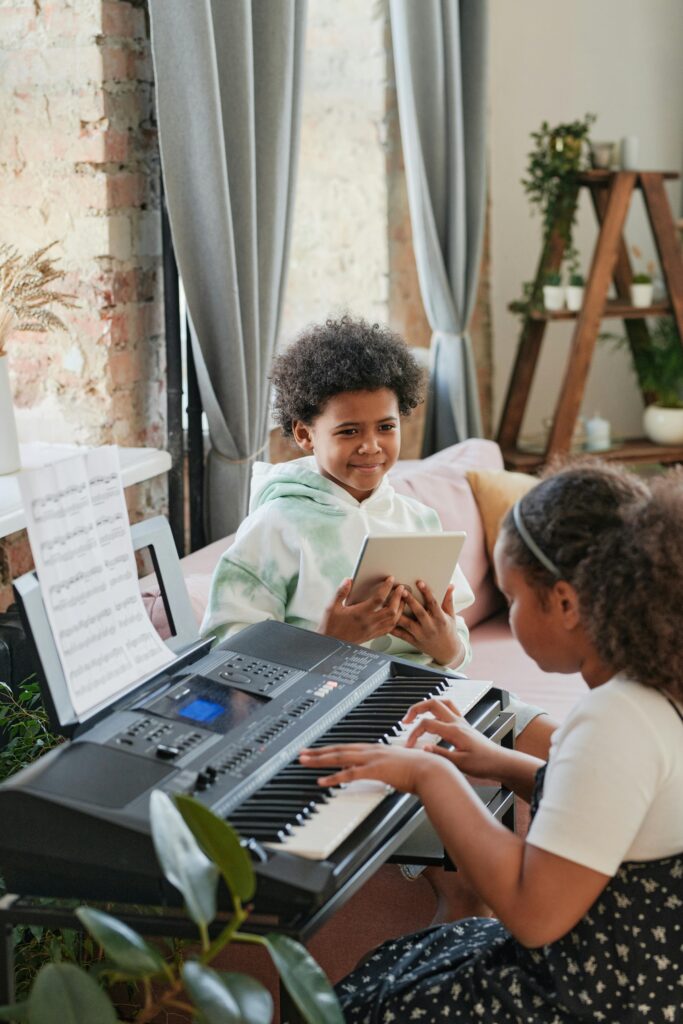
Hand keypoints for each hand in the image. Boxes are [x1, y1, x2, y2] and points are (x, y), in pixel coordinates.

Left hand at [299, 742, 438, 794]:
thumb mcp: (398, 768)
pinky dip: (333, 777)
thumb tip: (384, 775)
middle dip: (318, 751)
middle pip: (338, 749)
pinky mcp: (374, 770)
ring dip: (319, 760)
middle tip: (301, 753)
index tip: (317, 750)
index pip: (347, 747)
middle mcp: (371, 750)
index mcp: (376, 749)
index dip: (330, 749)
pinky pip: (349, 773)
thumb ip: (387, 769)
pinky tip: (322, 781)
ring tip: (304, 762)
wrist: (431, 770)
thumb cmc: (420, 770)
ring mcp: (372, 759)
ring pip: (339, 757)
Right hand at [318, 577, 404, 644]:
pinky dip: (395, 620)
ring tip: (401, 599)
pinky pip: (389, 629)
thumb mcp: (332, 606)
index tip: (391, 579)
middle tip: (401, 588)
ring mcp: (372, 630)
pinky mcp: (373, 636)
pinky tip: (396, 614)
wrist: (330, 644)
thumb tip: (348, 580)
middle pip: (391, 610)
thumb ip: (341, 592)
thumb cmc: (330, 626)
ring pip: (393, 620)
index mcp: (359, 613)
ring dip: (400, 609)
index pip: (378, 599)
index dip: (387, 587)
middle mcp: (368, 622)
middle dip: (398, 598)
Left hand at [391, 582, 462, 664]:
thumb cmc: (448, 630)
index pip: (433, 603)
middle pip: (419, 612)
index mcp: (440, 619)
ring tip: (389, 603)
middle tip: (401, 589)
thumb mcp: (451, 615)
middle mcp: (430, 627)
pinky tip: (385, 620)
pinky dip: (393, 629)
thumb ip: (448, 600)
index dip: (427, 592)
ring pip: (407, 624)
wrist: (447, 652)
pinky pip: (401, 635)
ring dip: (398, 613)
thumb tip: (450, 585)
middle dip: (410, 600)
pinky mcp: (414, 641)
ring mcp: (421, 635)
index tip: (419, 582)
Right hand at [404, 699, 507, 779]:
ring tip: (417, 714)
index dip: (413, 734)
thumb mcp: (460, 764)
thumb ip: (440, 754)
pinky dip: (438, 709)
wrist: (500, 762)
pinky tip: (434, 717)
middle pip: (432, 703)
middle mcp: (457, 722)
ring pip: (442, 702)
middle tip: (405, 720)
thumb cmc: (484, 764)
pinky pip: (449, 709)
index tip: (408, 746)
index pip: (426, 724)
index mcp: (454, 731)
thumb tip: (423, 748)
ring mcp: (461, 722)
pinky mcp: (464, 725)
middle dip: (416, 708)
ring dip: (427, 705)